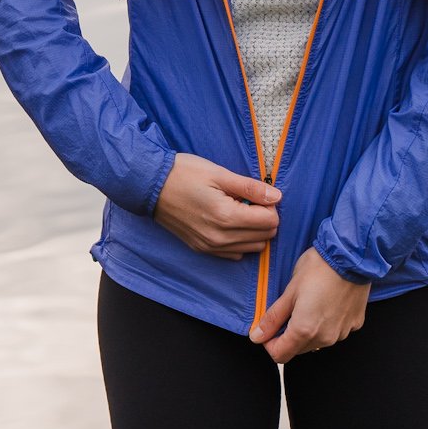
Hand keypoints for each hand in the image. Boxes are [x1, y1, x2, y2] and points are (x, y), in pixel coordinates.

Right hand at [152, 152, 280, 259]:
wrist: (150, 185)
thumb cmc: (184, 173)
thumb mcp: (220, 173)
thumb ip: (251, 188)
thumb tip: (277, 197)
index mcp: (226, 217)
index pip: (270, 222)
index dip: (270, 205)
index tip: (259, 193)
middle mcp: (220, 238)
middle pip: (264, 237)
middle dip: (264, 218)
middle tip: (250, 200)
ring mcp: (210, 247)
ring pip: (252, 248)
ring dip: (254, 231)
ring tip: (240, 210)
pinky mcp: (202, 250)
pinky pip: (234, 254)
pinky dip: (240, 241)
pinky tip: (229, 222)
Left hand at [250, 248, 369, 362]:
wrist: (352, 255)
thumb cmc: (319, 268)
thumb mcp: (290, 291)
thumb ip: (273, 318)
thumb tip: (256, 336)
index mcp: (304, 331)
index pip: (279, 355)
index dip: (269, 343)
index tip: (270, 326)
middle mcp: (324, 338)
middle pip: (298, 349)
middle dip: (288, 335)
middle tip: (289, 309)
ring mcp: (342, 332)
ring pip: (317, 341)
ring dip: (309, 330)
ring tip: (310, 302)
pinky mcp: (355, 324)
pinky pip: (335, 331)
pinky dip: (328, 322)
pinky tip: (329, 302)